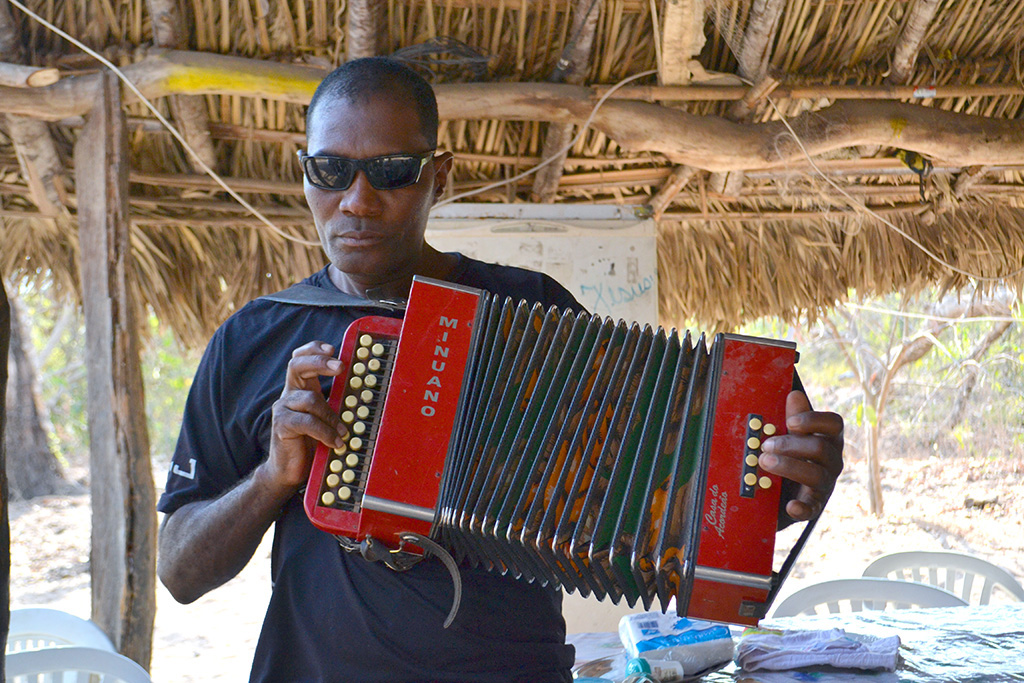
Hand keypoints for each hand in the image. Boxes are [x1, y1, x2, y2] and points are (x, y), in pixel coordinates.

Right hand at [266, 341, 347, 490]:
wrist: (289, 470)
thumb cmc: (311, 443)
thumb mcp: (326, 418)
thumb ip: (335, 403)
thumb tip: (362, 392)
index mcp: (301, 389)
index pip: (301, 358)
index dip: (314, 349)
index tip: (333, 348)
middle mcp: (289, 395)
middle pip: (296, 365)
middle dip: (320, 361)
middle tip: (341, 366)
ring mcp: (283, 409)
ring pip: (310, 400)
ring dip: (332, 416)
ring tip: (344, 432)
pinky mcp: (281, 426)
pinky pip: (306, 422)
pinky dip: (325, 432)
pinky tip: (335, 442)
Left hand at [759, 390, 843, 524]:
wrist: (780, 491)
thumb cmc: (789, 455)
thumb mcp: (789, 436)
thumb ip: (792, 418)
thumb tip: (794, 394)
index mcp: (827, 439)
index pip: (834, 424)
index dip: (814, 420)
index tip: (790, 422)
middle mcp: (831, 461)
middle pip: (821, 449)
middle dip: (791, 445)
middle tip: (765, 445)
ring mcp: (824, 484)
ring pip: (816, 475)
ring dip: (789, 467)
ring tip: (764, 461)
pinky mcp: (814, 506)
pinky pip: (812, 508)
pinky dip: (802, 507)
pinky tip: (790, 505)